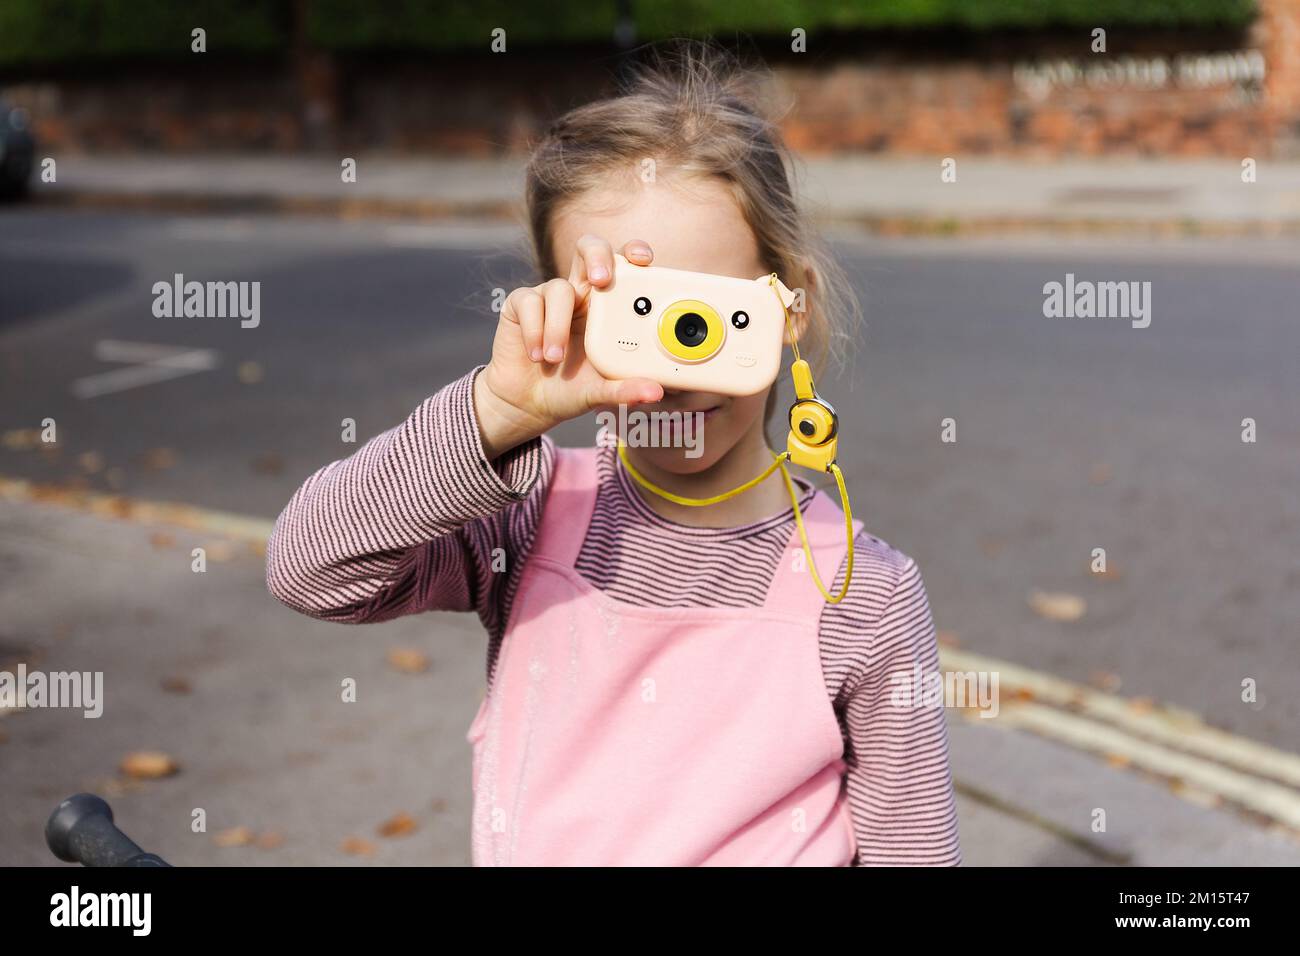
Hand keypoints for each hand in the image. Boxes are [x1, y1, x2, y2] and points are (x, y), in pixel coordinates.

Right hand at [474, 236, 662, 459]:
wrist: (529, 404)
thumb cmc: (571, 389)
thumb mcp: (602, 392)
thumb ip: (626, 389)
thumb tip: (656, 394)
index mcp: (607, 306)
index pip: (623, 266)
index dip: (633, 251)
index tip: (643, 261)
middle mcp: (580, 293)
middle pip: (589, 247)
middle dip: (597, 255)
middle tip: (601, 280)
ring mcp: (549, 297)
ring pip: (559, 288)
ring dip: (558, 326)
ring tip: (555, 358)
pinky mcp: (520, 305)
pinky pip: (529, 302)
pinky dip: (534, 331)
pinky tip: (536, 355)